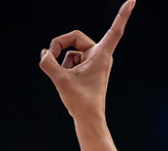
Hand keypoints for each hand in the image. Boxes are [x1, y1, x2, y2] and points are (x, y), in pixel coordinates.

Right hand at [39, 0, 134, 123]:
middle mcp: (100, 55)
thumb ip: (48, 62)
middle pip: (74, 37)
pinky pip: (70, 59)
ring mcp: (94, 61)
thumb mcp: (60, 80)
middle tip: (49, 56)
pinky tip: (66, 80)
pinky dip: (63, 67)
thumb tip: (44, 52)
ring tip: (64, 78)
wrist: (88, 119)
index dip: (123, 14)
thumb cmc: (80, 101)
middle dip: (59, 44)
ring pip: (69, 50)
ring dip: (60, 61)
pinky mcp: (88, 67)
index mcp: (101, 54)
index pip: (116, 30)